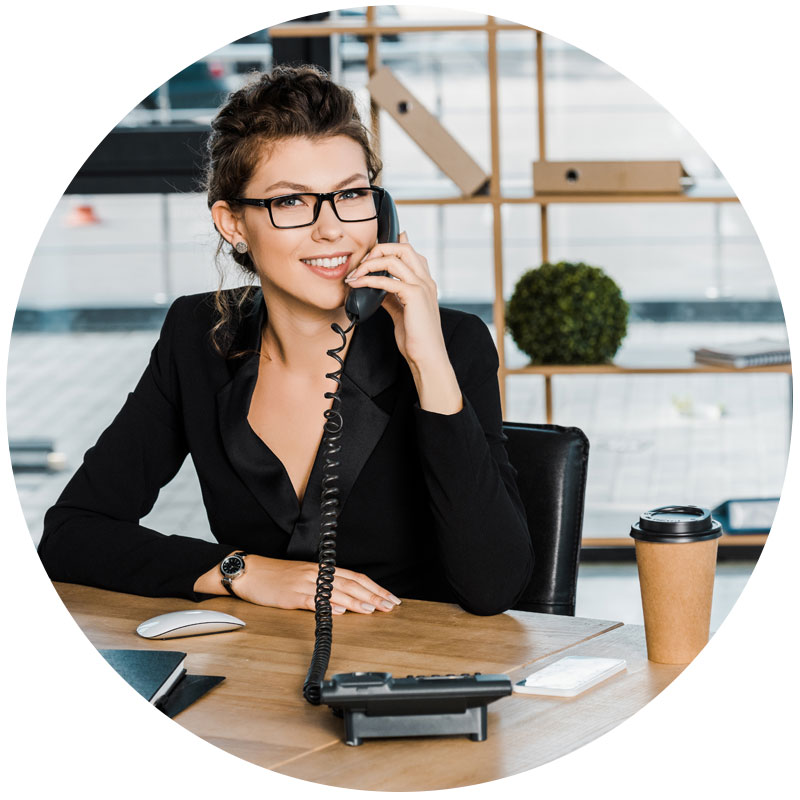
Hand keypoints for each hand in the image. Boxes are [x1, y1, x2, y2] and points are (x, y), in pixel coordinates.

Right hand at [231, 555, 400, 614]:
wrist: (250, 573)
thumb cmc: (276, 577)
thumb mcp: (304, 579)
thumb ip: (324, 588)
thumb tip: (345, 603)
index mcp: (321, 570)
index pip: (354, 577)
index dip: (373, 587)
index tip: (389, 597)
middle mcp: (316, 574)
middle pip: (350, 583)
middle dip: (372, 595)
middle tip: (390, 605)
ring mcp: (304, 583)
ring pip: (335, 591)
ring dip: (356, 601)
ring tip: (372, 609)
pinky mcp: (291, 595)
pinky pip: (312, 599)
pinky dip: (326, 605)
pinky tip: (338, 611)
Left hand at [345, 231, 462, 413]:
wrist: (427, 357)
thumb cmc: (416, 339)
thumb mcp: (400, 312)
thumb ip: (390, 296)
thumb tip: (374, 286)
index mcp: (425, 283)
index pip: (410, 252)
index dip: (391, 246)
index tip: (371, 253)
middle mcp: (426, 280)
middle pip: (403, 247)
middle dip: (379, 249)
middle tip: (362, 263)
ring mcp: (422, 286)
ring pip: (395, 258)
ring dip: (370, 263)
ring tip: (355, 273)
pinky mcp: (414, 296)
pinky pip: (387, 279)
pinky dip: (368, 279)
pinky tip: (356, 284)